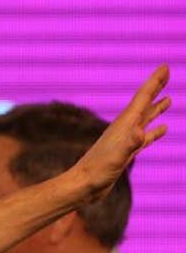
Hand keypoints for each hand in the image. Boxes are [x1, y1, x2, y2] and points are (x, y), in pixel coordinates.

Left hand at [74, 66, 170, 199]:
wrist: (83, 186)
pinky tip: (162, 129)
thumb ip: (129, 144)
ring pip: (144, 119)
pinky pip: (144, 138)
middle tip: (166, 72)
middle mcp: (124, 129)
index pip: (142, 98)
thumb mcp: (116, 158)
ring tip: (169, 99)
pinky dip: (154, 131)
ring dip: (156, 108)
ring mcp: (125, 141)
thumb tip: (140, 131)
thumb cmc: (97, 172)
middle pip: (143, 104)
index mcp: (124, 125)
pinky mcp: (125, 153)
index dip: (155, 82)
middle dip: (155, 88)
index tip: (165, 66)